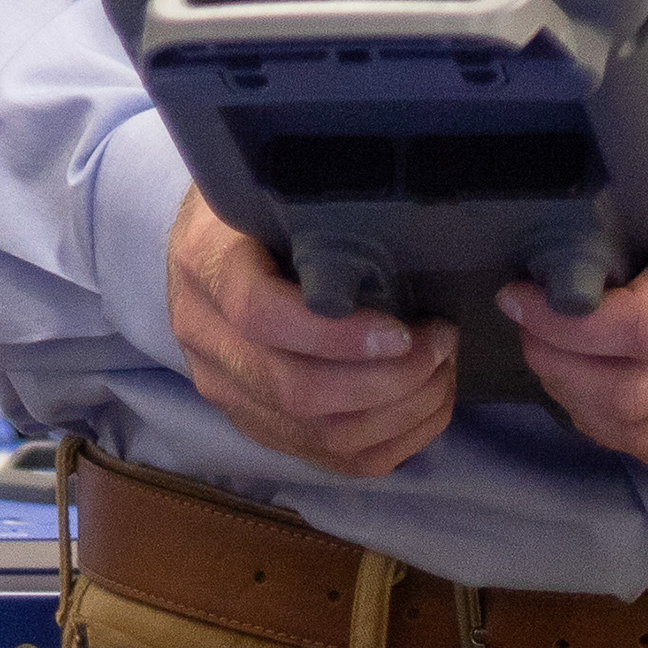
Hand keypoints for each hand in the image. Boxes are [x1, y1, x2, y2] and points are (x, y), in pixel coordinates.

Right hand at [166, 191, 457, 477]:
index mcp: (204, 268)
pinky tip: (428, 404)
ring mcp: (230, 395)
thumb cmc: (255, 207)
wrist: (206, 249)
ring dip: (401, 412)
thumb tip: (394, 215)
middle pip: (295, 391)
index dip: (336, 335)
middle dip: (388, 379)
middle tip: (443, 343)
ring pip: (321, 436)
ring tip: (443, 369)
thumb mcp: (268, 186)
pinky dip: (396, 441)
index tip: (402, 328)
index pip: (259, 316)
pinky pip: (335, 460)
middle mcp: (205, 342)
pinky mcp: (260, 428)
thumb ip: (309, 207)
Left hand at [502, 34, 647, 466]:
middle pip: (639, 389)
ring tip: (549, 349)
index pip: (644, 322)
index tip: (522, 289)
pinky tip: (589, 384)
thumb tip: (582, 72)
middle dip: (559, 363)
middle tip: (525, 317)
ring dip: (582, 401)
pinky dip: (622, 426)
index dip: (565, 322)